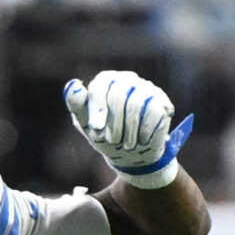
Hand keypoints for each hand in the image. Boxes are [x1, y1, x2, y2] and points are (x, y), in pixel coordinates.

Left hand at [65, 69, 192, 185]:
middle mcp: (127, 79)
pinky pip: (154, 111)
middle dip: (114, 123)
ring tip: (127, 145)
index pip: (101, 86)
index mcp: (107, 81)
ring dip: (130, 130)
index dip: (97, 108)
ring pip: (137, 103)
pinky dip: (145, 130)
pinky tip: (142, 141)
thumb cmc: (107, 137)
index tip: (96, 128)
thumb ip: (78, 105)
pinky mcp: (161, 101)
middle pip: (119, 95)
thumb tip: (73, 85)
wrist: (133, 155)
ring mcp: (146, 89)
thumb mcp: (88, 125)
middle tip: (112, 141)